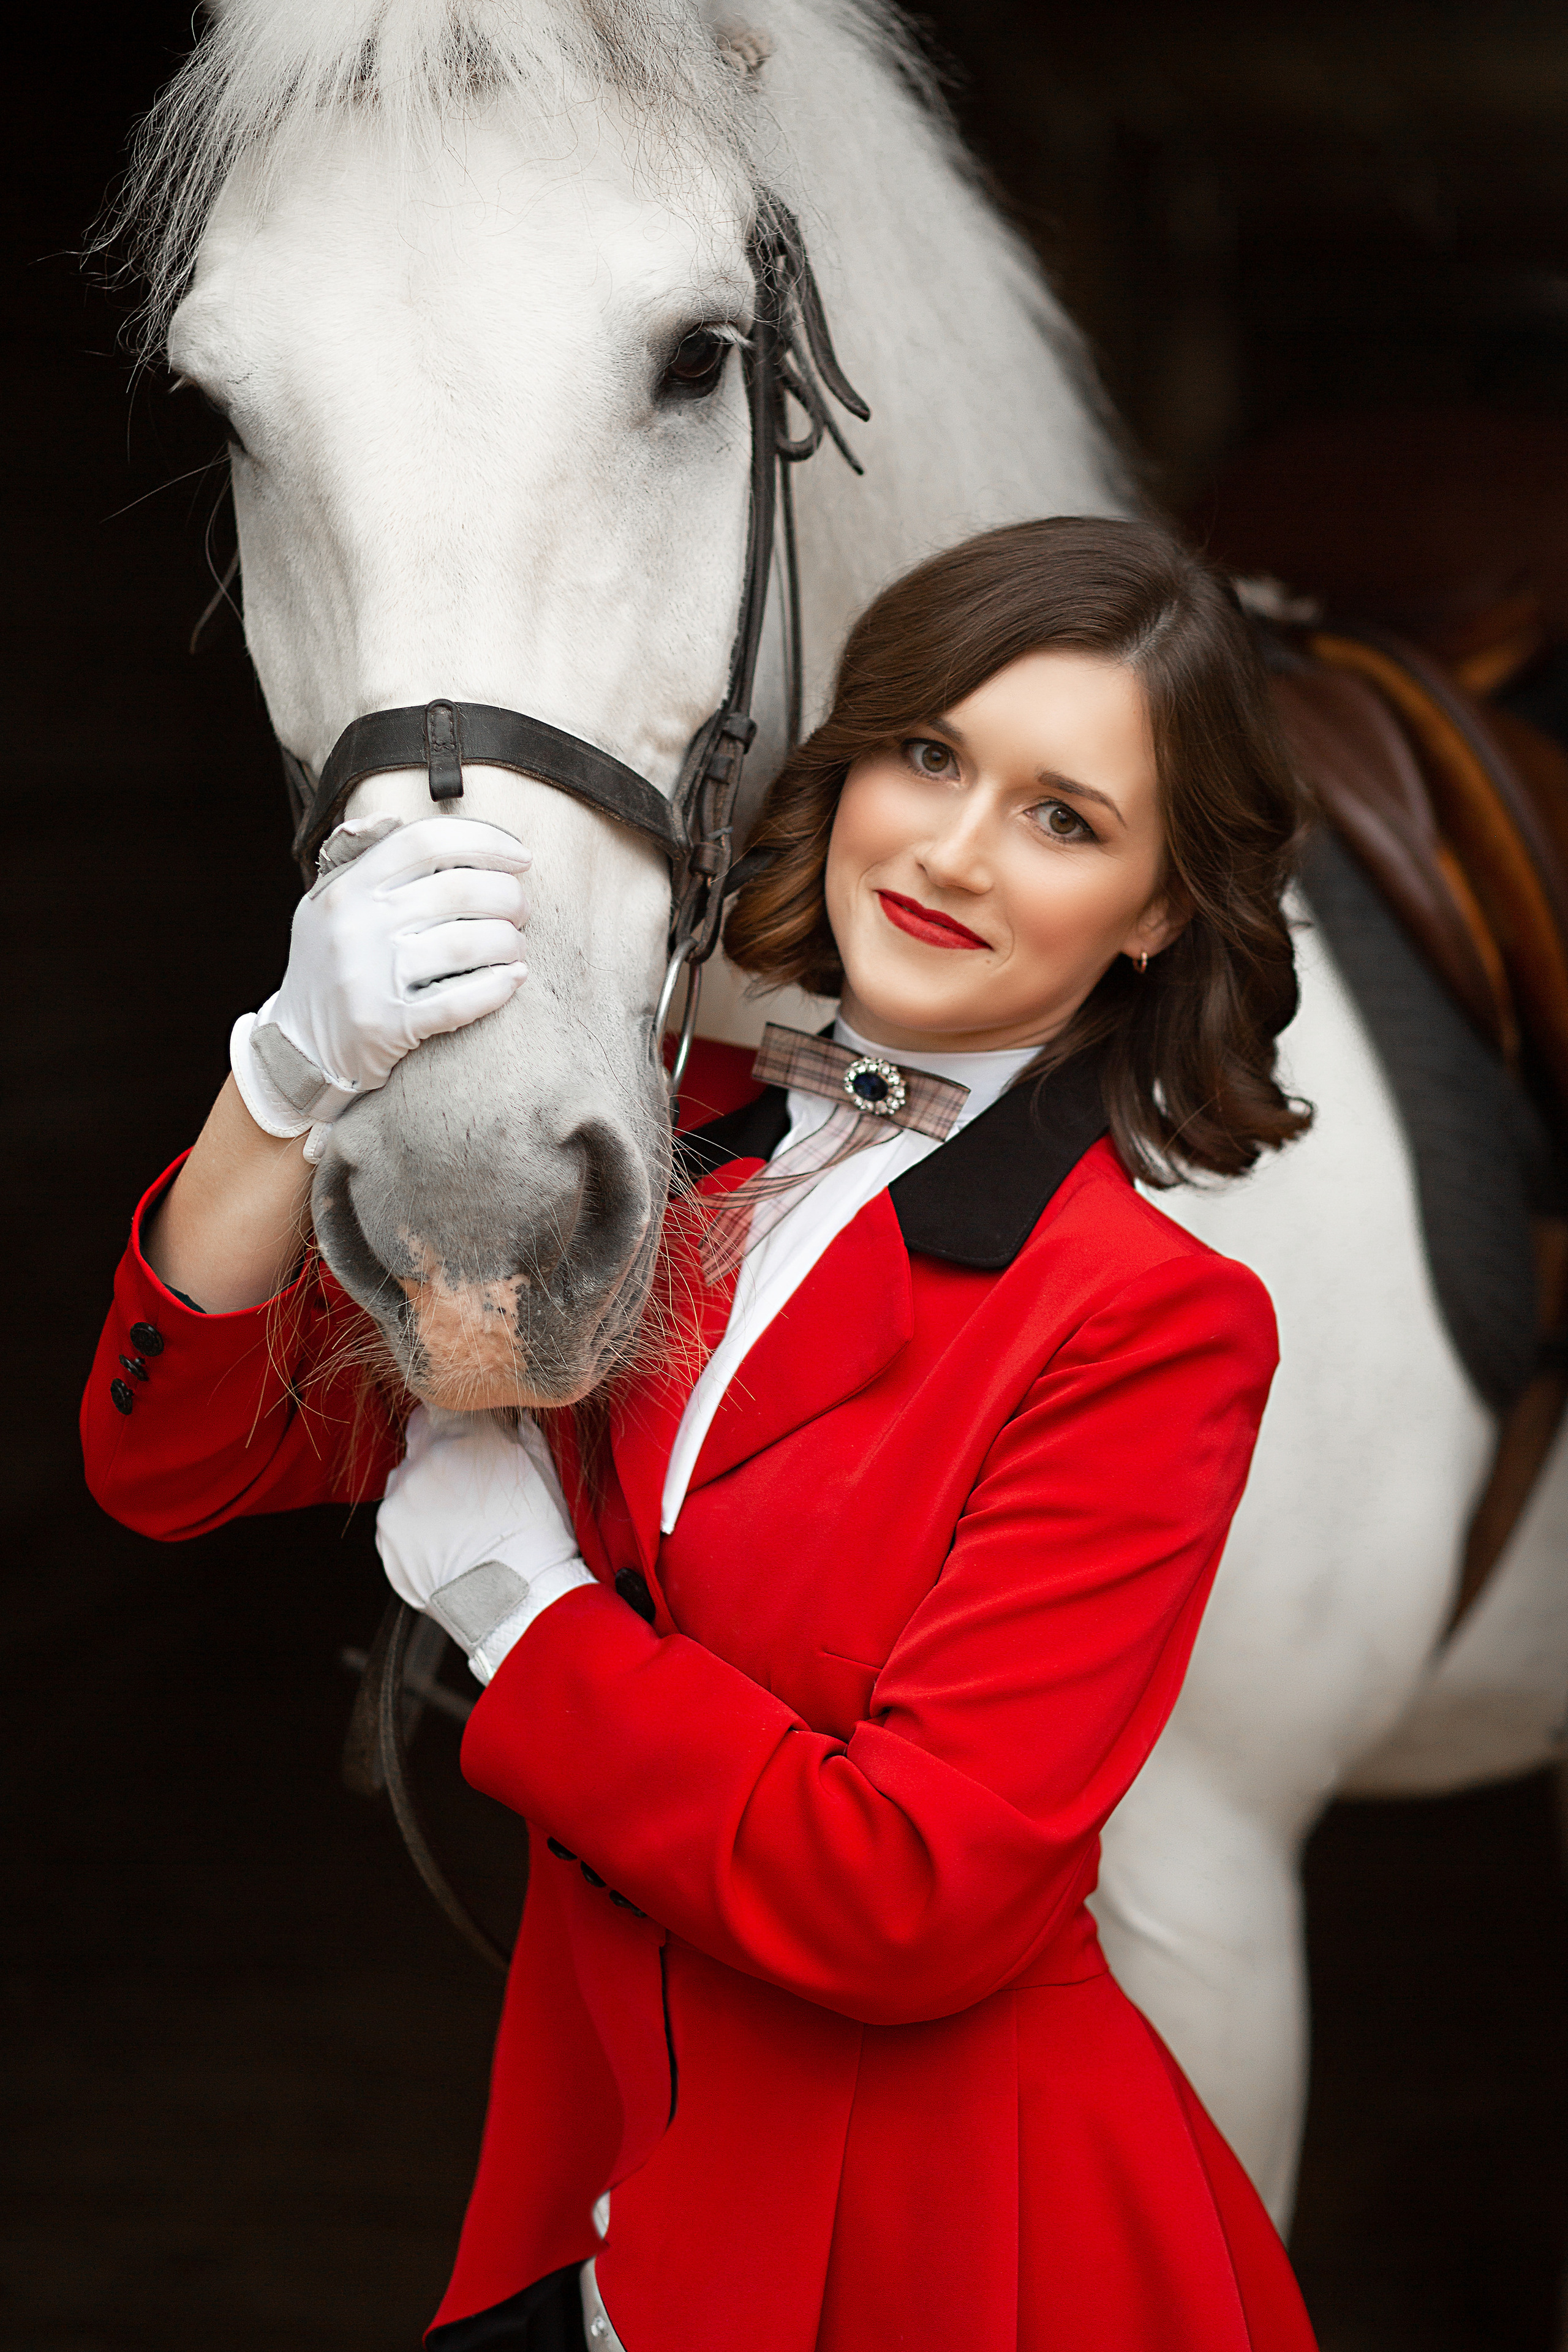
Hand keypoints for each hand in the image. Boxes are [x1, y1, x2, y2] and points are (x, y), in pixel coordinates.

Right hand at [231, 814, 530, 1142]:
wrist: (301, 1046)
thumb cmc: (331, 965)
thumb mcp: (326, 903)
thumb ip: (357, 857)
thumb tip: (389, 816)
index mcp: (348, 887)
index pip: (426, 841)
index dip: (485, 841)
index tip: (520, 856)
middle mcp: (356, 926)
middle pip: (457, 890)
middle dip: (507, 896)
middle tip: (521, 909)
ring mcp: (369, 977)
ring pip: (466, 944)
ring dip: (508, 942)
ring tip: (515, 946)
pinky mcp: (386, 1026)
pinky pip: (458, 1002)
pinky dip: (497, 988)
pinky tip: (514, 980)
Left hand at [376, 1406, 595, 1682]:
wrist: (517, 1599)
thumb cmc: (537, 1532)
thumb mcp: (537, 1464)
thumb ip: (509, 1427)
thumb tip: (498, 1409)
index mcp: (456, 1438)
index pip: (434, 1407)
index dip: (449, 1421)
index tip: (461, 1435)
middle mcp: (417, 1465)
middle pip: (417, 1445)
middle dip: (436, 1457)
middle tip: (466, 1485)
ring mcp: (397, 1504)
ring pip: (403, 1484)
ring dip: (423, 1493)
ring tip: (458, 1523)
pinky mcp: (386, 1539)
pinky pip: (396, 1521)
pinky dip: (414, 1527)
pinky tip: (445, 1544)